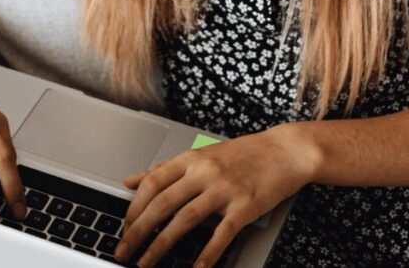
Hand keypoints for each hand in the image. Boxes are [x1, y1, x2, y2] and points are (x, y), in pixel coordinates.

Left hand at [115, 125, 313, 267]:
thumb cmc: (243, 155)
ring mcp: (225, 189)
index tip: (123, 227)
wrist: (286, 151)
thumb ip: (164, 169)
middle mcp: (204, 172)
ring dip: (161, 244)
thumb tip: (130, 181)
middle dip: (138, 231)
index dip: (134, 207)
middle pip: (163, 204)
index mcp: (191, 159)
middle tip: (123, 251)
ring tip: (146, 262)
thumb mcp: (201, 155)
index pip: (152, 183)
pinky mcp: (245, 207)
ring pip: (185, 220)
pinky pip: (221, 234)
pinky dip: (206, 254)